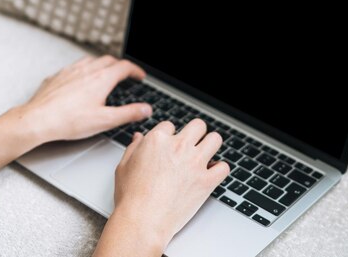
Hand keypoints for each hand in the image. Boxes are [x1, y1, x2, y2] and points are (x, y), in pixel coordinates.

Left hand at [19, 54, 152, 141]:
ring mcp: (70, 71)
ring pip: (90, 60)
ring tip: (104, 72)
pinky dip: (82, 69)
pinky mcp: (57, 76)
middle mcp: (86, 70)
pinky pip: (73, 67)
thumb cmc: (69, 121)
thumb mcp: (105, 120)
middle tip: (125, 73)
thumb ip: (128, 113)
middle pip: (108, 60)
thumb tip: (145, 109)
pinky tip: (79, 79)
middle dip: (119, 65)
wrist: (38, 120)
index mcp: (101, 79)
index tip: (140, 75)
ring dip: (101, 64)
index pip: (124, 67)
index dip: (135, 70)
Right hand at [93, 119, 229, 255]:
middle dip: (195, 133)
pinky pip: (224, 167)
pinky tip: (212, 174)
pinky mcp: (207, 181)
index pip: (170, 126)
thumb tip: (139, 138)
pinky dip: (219, 170)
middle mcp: (178, 147)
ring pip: (215, 139)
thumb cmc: (131, 197)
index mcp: (157, 140)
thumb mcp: (123, 166)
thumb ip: (133, 148)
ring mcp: (195, 163)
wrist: (143, 221)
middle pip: (198, 126)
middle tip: (192, 144)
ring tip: (206, 154)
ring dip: (211, 145)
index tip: (170, 145)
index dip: (170, 135)